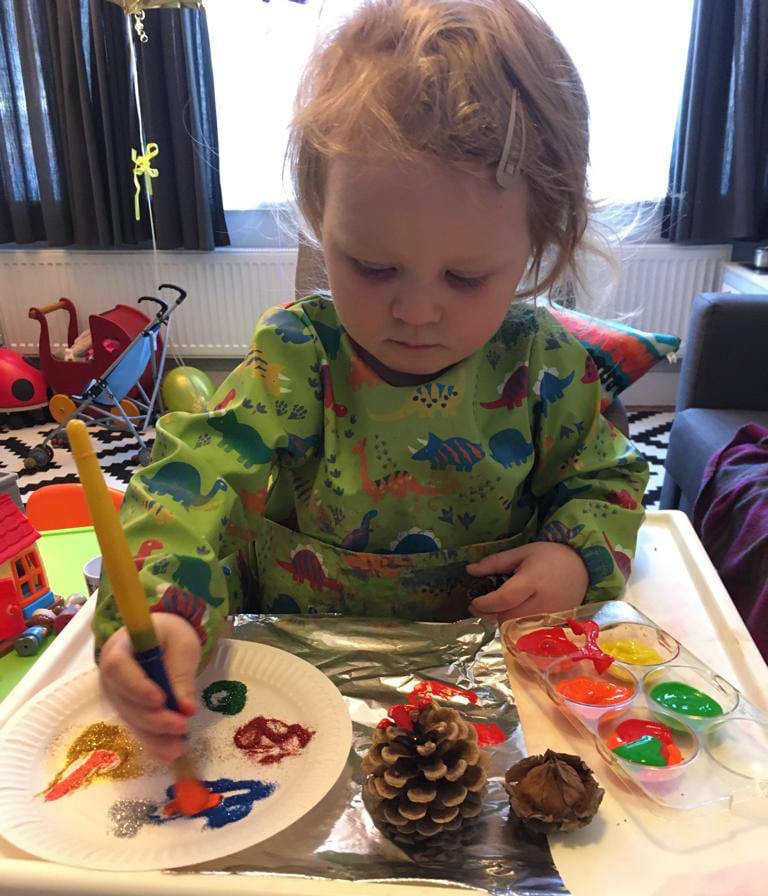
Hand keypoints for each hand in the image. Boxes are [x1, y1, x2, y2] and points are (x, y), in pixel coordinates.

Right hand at [98, 612, 200, 762]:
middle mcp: (111, 676)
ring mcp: (117, 696)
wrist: (161, 637)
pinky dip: (154, 742)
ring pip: (131, 720)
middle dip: (152, 718)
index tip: (160, 700)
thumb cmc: (170, 634)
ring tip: (179, 747)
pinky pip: (138, 728)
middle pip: (125, 701)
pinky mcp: (128, 710)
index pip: (118, 667)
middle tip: (181, 725)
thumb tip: (187, 709)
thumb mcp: (182, 644)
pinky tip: (170, 753)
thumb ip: (181, 673)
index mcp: (120, 647)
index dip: (136, 687)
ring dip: (154, 737)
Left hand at [466, 542, 588, 622]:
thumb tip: (469, 570)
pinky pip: (528, 632)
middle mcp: (542, 603)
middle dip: (489, 614)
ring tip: (495, 609)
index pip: (503, 599)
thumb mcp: (522, 552)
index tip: (472, 602)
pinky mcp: (555, 626)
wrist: (584, 567)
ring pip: (516, 629)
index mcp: (532, 581)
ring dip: (501, 621)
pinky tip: (512, 614)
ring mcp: (550, 617)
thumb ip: (495, 562)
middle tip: (479, 606)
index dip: (484, 604)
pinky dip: (516, 626)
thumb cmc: (550, 557)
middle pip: (507, 618)